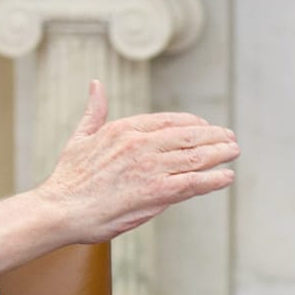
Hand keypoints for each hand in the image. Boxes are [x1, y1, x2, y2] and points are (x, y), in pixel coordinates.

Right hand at [36, 80, 239, 244]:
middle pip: (188, 137)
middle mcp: (142, 145)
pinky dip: (213, 179)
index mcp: (125, 129)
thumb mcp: (81, 137)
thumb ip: (94, 111)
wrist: (60, 210)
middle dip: (214, 137)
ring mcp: (151, 168)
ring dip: (219, 154)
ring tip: (234, 152)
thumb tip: (96, 84)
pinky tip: (227, 177)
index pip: (170, 121)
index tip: (206, 127)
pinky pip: (193, 183)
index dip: (192, 124)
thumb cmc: (68, 179)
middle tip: (230, 139)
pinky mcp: (156, 193)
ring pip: (195, 158)